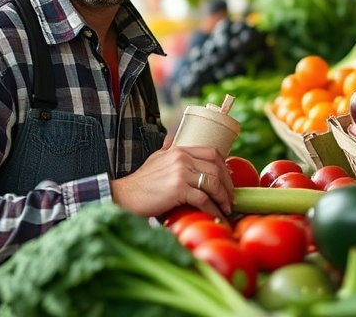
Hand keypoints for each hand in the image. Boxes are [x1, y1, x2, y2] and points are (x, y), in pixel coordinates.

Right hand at [110, 145, 232, 220]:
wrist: (124, 195)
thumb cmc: (141, 182)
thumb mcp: (156, 158)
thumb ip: (167, 150)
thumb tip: (171, 140)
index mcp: (179, 150)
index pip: (212, 152)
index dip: (224, 166)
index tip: (228, 180)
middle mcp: (182, 158)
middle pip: (216, 167)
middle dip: (228, 185)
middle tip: (231, 198)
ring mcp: (180, 172)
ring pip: (213, 183)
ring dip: (223, 198)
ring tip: (226, 208)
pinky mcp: (178, 189)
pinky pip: (203, 199)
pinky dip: (213, 209)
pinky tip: (216, 216)